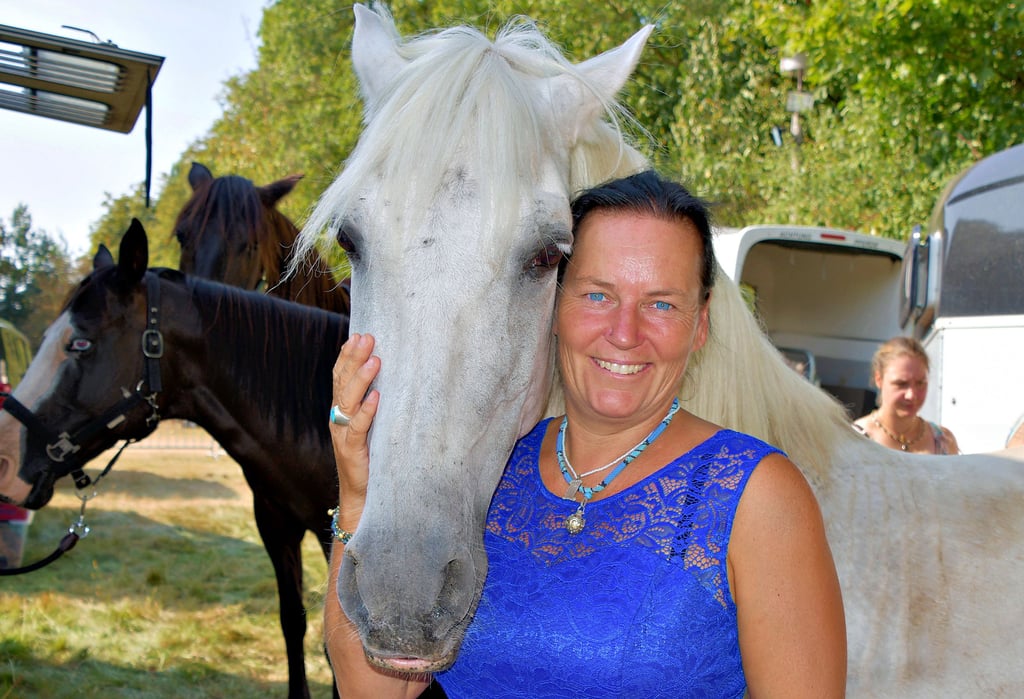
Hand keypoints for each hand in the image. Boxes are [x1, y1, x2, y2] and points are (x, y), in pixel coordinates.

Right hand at [330, 333, 380, 528]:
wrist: (363, 495)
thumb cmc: (371, 458)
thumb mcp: (372, 425)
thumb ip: (373, 404)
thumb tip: (388, 378)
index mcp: (341, 411)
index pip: (339, 377)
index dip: (346, 356)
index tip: (358, 335)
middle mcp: (338, 419)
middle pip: (342, 383)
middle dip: (353, 358)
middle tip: (367, 337)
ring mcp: (343, 435)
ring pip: (348, 401)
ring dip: (361, 378)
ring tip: (375, 360)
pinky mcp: (353, 450)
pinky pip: (359, 427)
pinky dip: (367, 411)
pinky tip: (376, 397)